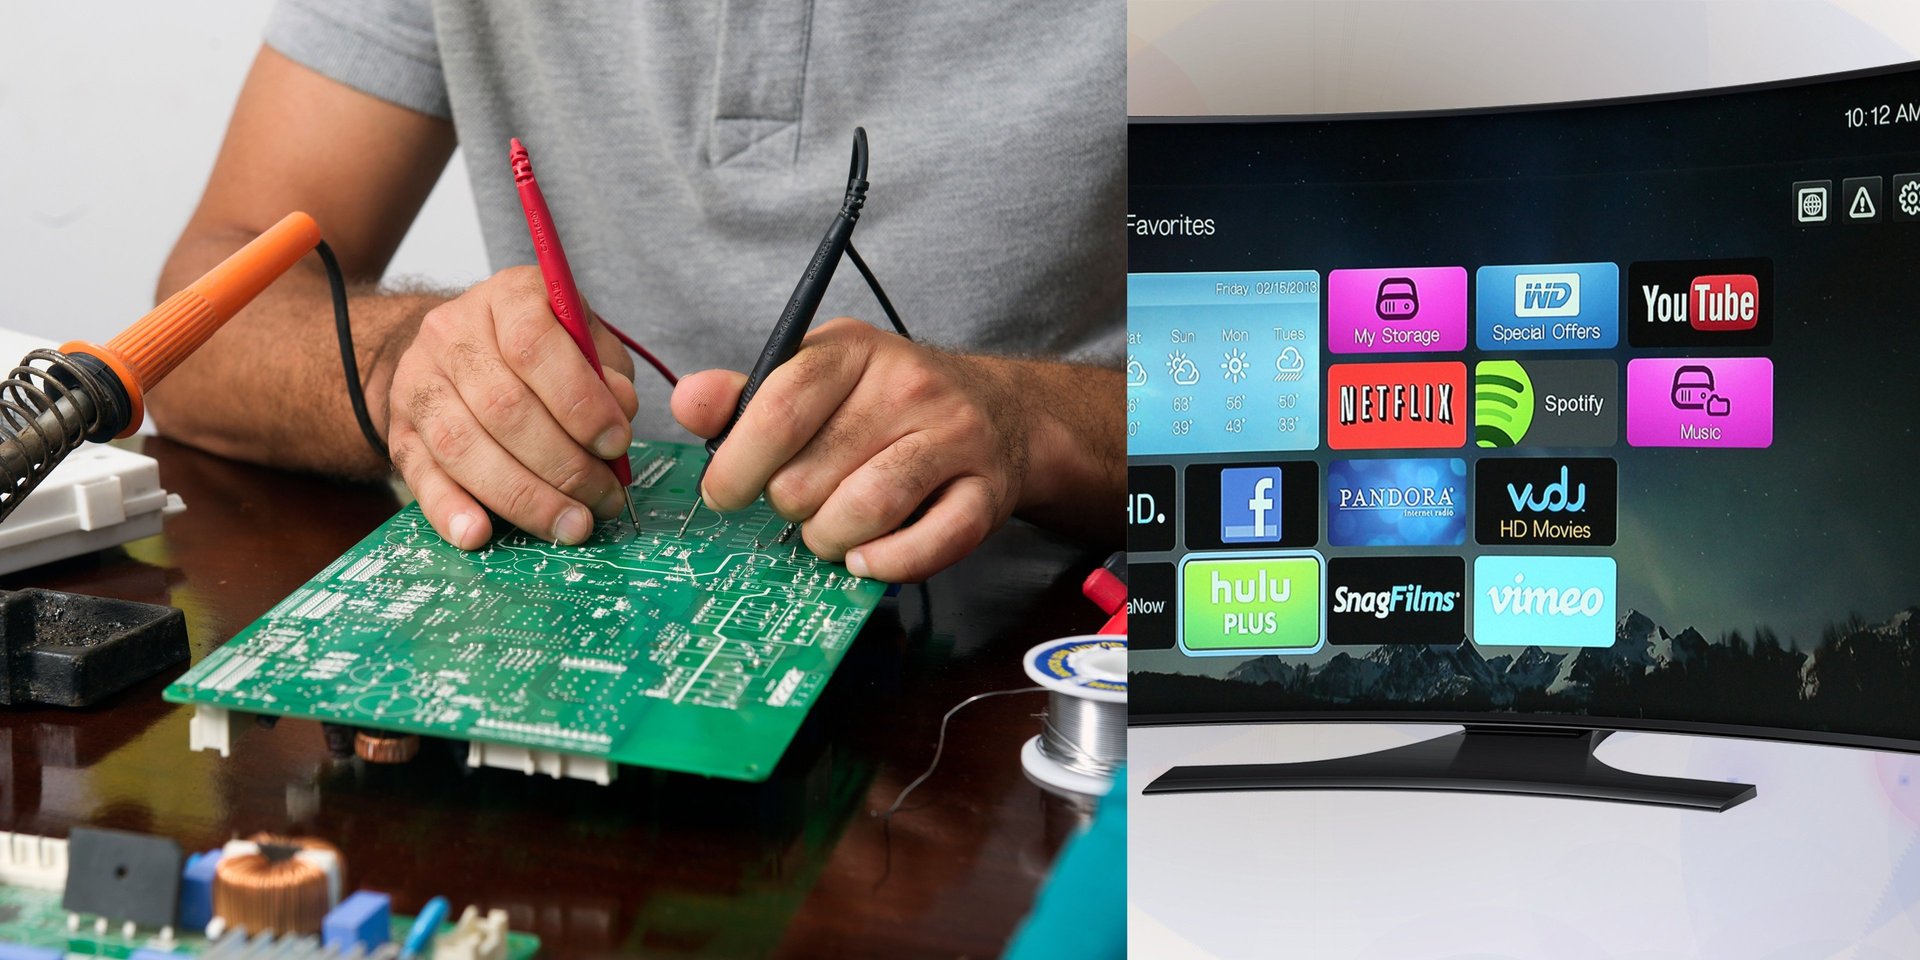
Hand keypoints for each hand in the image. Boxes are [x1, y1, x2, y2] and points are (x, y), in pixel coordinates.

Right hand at [385, 265, 638, 548]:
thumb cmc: (542, 351)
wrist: (458, 351)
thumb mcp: (585, 341)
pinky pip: (420, 476)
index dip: (579, 400)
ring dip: (524, 497)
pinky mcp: (399, 431)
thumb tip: (621, 411)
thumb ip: (608, 371)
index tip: (616, 443)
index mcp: (506, 298)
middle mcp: (451, 333)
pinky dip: (450, 510)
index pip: (534, 345)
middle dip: (563, 464)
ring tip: (570, 526)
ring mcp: (417, 382)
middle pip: (503, 406)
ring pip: (463, 446)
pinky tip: (480, 536)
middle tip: (604, 499)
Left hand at [671, 317, 1032, 581]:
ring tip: (828, 532)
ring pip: (864, 510)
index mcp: (854, 350)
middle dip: (787, 507)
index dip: (736, 465)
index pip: (778, 408)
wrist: (1003, 413)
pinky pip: (929, 544)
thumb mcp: (819, 379)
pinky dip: (885, 564)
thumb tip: (688, 403)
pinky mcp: (986, 492)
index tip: (723, 494)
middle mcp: (909, 386)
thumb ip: (749, 396)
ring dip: (829, 539)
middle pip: (810, 475)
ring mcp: (954, 438)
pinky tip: (864, 558)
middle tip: (797, 504)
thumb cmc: (889, 404)